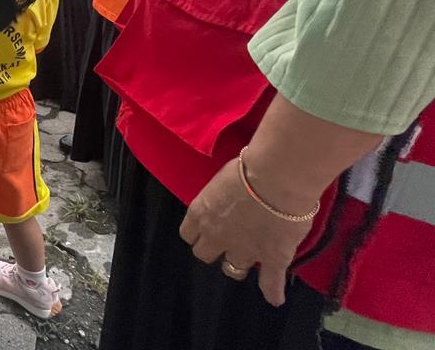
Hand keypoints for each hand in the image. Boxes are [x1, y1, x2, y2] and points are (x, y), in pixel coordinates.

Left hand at [179, 157, 315, 306]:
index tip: (207, 228)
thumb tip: (230, 195)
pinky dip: (273, 291)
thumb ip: (221, 196)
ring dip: (238, 265)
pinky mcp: (272, 259)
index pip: (188, 234)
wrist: (277, 179)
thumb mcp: (222, 179)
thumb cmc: (248, 168)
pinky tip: (275, 298)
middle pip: (204, 254)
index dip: (199, 232)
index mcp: (201, 214)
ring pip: (233, 269)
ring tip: (247, 262)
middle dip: (215, 248)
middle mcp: (217, 237)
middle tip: (227, 241)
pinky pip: (270, 283)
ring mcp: (244, 251)